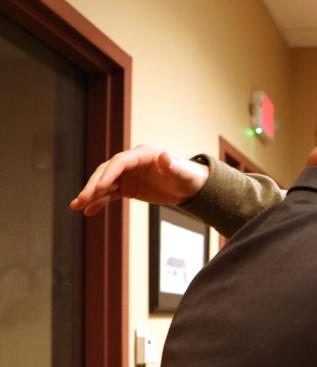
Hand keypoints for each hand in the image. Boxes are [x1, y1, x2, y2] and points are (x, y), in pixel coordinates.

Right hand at [70, 145, 209, 215]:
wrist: (190, 186)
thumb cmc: (188, 176)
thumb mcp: (183, 173)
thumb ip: (174, 166)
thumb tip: (166, 156)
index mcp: (142, 154)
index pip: (119, 162)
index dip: (108, 174)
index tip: (98, 188)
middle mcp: (131, 163)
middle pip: (106, 172)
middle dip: (93, 185)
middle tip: (81, 199)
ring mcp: (127, 175)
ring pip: (104, 184)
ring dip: (90, 194)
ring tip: (76, 206)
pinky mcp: (127, 187)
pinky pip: (110, 194)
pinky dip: (99, 202)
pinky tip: (88, 212)